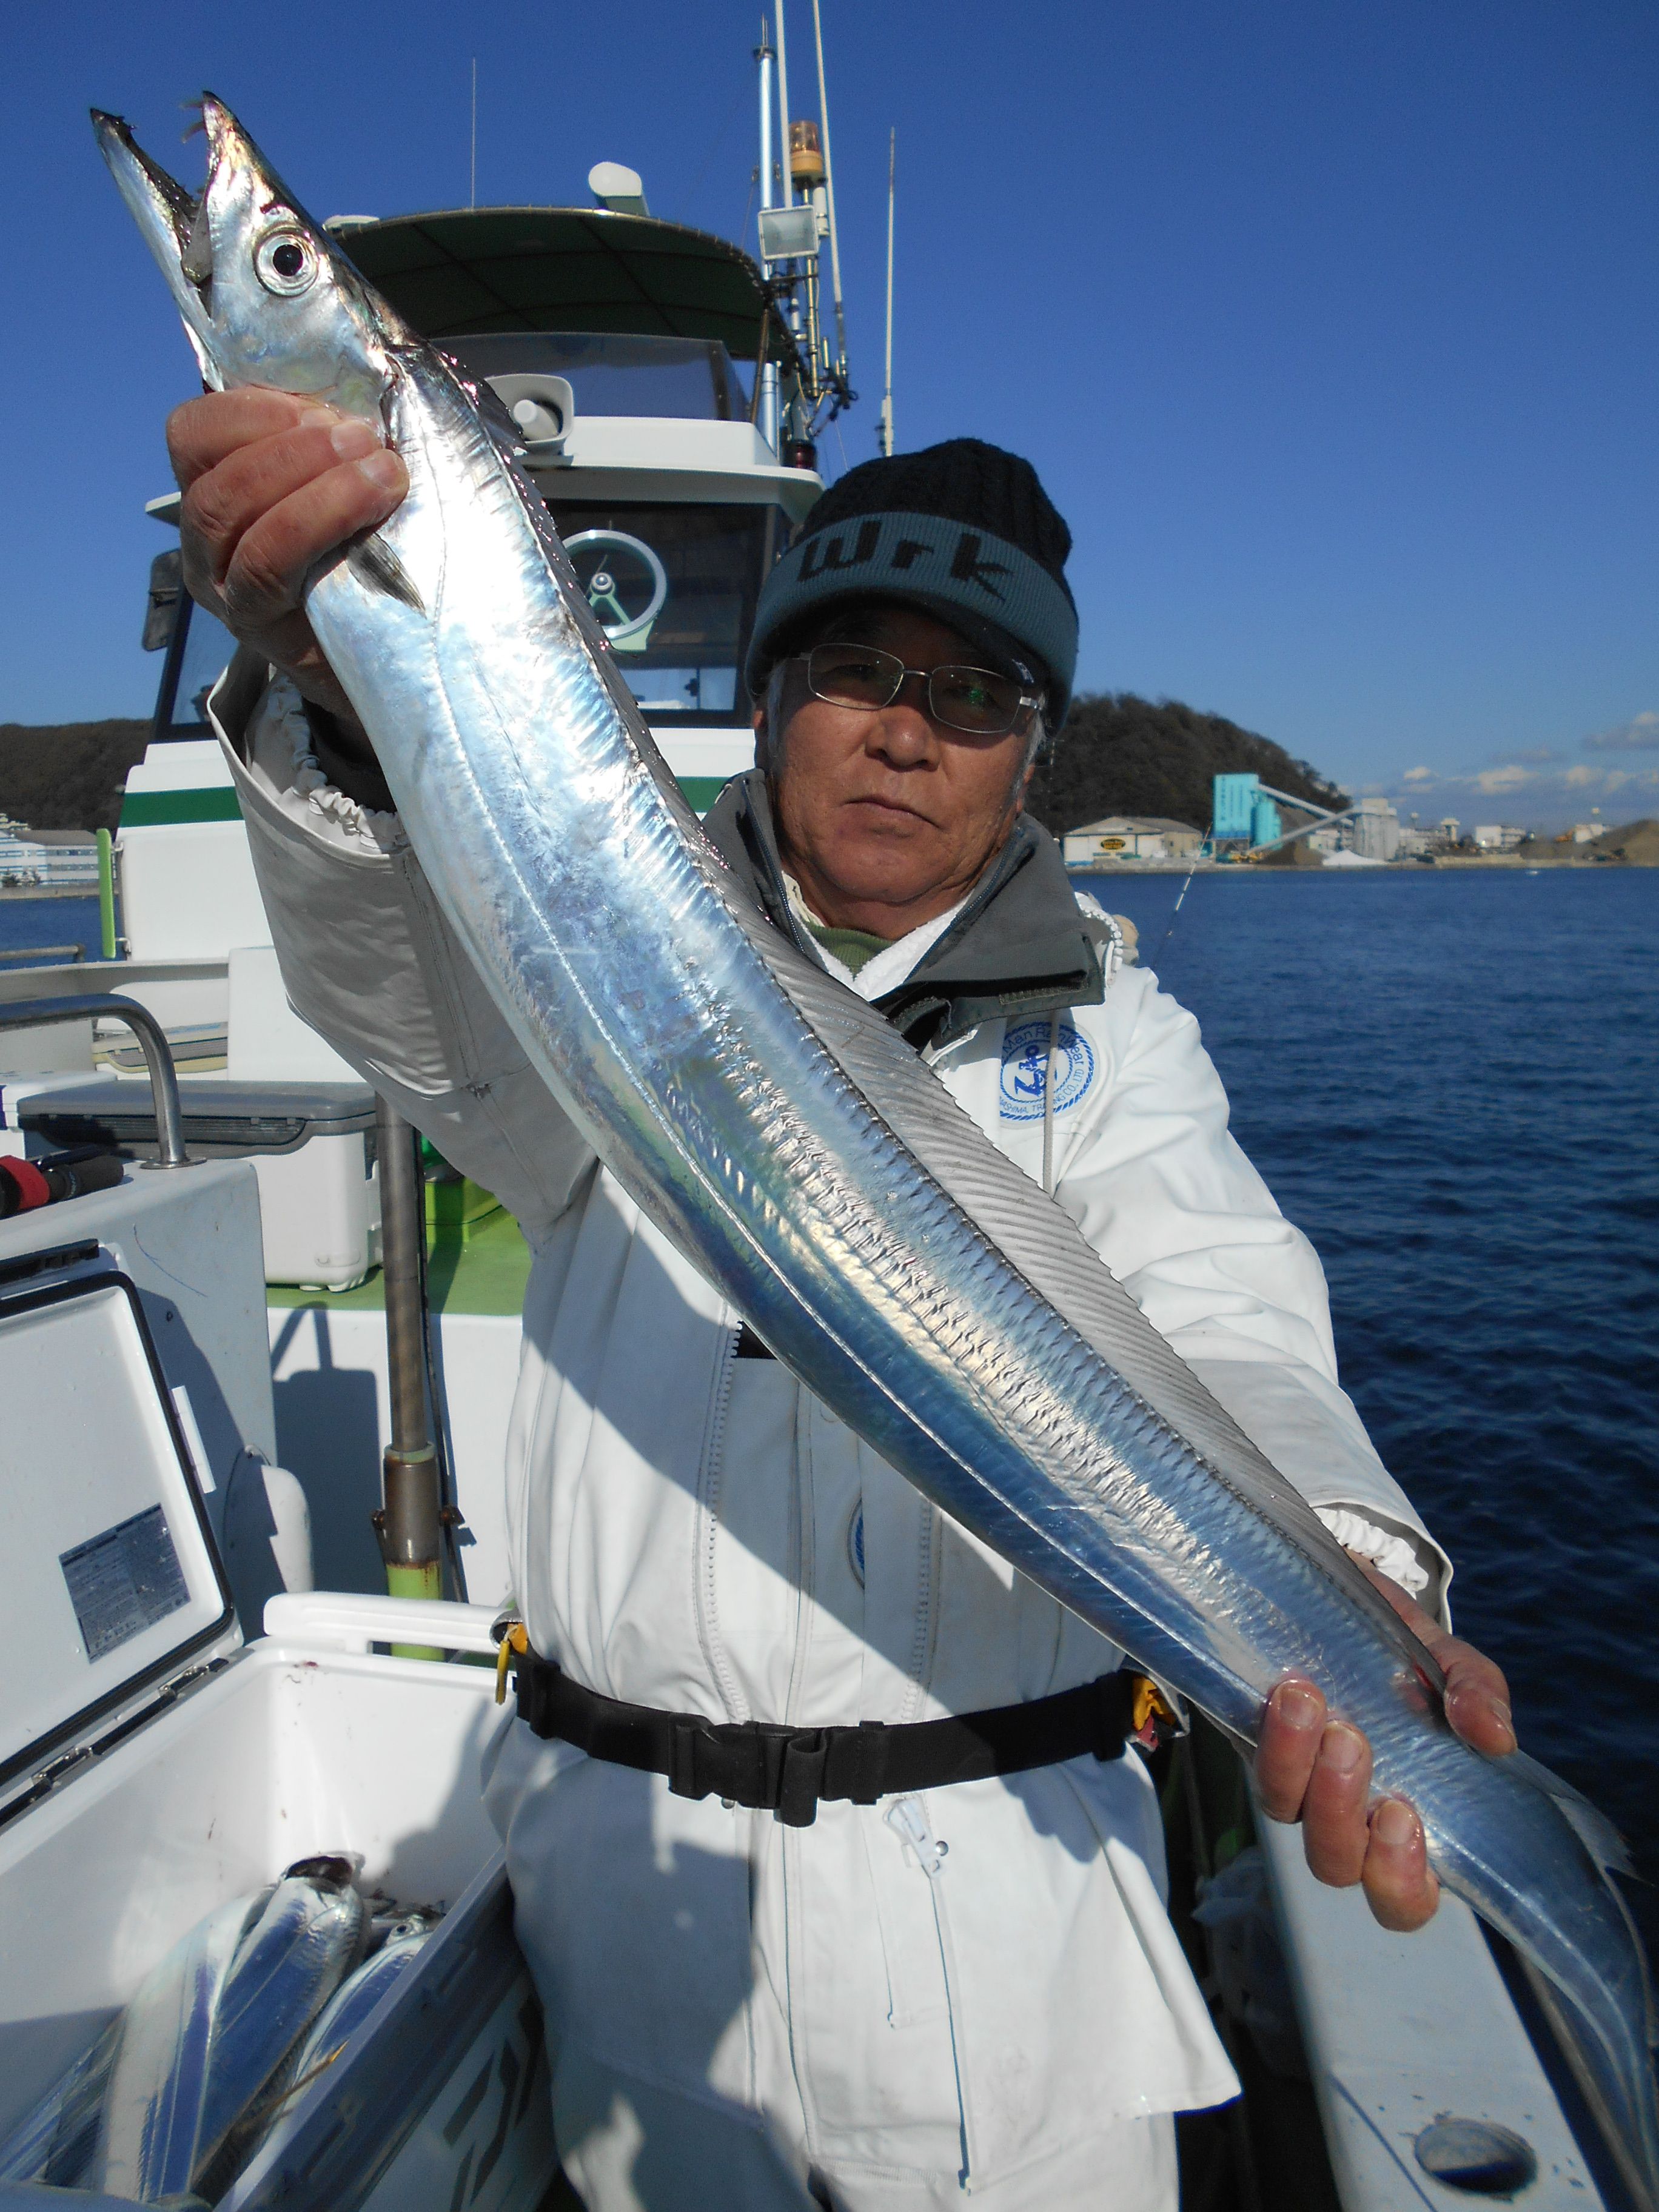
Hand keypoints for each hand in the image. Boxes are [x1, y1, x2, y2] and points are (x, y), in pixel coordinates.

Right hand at [167, 387, 408, 733]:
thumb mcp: (342, 488)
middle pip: (212, 479)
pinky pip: (267, 567)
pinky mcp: (258, 629)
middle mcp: (206, 546)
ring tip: (380, 470)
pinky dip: (318, 522)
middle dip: (290, 447)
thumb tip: (359, 380)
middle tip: (361, 439)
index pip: (193, 434)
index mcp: (215, 493)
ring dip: (309, 480)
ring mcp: (225, 592)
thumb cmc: (370, 564)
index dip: (250, 408)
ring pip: (232, 518)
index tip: (319, 409)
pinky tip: (372, 503)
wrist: (394, 659)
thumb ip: (330, 444)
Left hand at [1255, 1561, 1514, 1930]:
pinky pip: (1251, 1756)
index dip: (1401, 1882)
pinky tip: (1288, 1690)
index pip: (1402, 1896)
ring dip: (1294, 1763)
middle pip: (1333, 1862)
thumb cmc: (1406, 1653)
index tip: (1403, 1818)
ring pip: (1283, 1809)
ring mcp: (1294, 1777)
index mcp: (1404, 1822)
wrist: (1339, 1590)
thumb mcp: (1451, 1665)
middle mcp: (1345, 1813)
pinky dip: (1270, 1729)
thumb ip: (1477, 1695)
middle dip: (1338, 1813)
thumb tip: (1496, 1736)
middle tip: (1353, 1744)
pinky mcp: (1249, 1738)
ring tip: (1311, 1701)